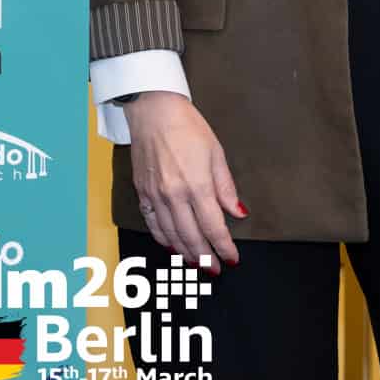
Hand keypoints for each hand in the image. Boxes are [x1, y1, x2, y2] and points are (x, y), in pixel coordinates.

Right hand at [124, 92, 244, 271]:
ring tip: (196, 263)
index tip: (232, 259)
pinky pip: (153, 224)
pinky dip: (163, 239)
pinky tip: (171, 246)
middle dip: (205, 257)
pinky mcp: (142, 192)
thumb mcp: (216, 153)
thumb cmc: (187, 126)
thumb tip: (238, 212)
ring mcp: (155, 195)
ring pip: (171, 235)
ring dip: (185, 253)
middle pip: (192, 237)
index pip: (214, 227)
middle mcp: (174, 195)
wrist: (153, 110)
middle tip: (214, 269)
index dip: (224, 247)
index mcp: (197, 185)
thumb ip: (226, 187)